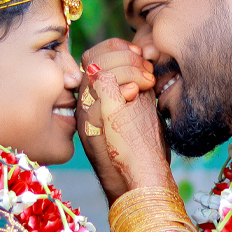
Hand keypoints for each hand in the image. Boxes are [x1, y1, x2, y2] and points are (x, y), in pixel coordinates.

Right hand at [78, 39, 159, 201]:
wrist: (140, 183)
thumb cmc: (142, 150)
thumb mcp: (139, 110)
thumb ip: (134, 85)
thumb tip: (146, 58)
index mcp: (94, 100)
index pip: (94, 54)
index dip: (117, 48)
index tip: (140, 55)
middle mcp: (86, 105)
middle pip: (93, 57)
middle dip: (123, 55)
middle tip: (144, 70)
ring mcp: (88, 114)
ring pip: (98, 68)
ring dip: (127, 67)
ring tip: (144, 83)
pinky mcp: (96, 121)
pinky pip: (103, 84)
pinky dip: (124, 80)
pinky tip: (137, 94)